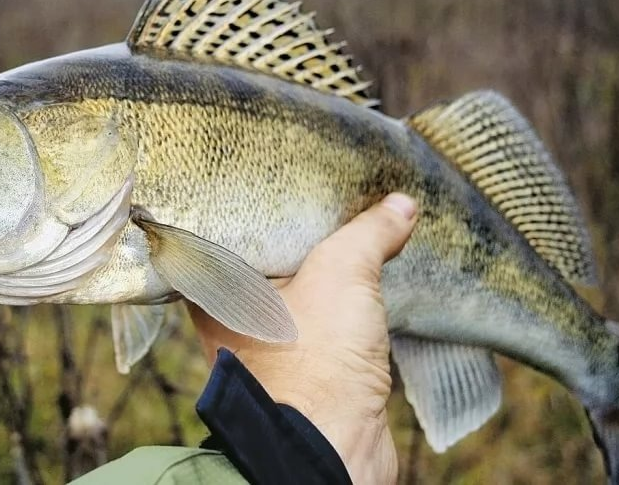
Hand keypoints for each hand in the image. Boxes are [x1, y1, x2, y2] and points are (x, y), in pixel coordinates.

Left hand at [188, 193, 417, 483]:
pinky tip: (369, 271)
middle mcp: (233, 311)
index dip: (257, 198)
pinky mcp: (304, 361)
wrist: (332, 447)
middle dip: (304, 227)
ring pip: (299, 284)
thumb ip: (368, 232)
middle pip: (269, 252)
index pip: (229, 225)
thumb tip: (399, 205)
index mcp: (218, 286)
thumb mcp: (342, 273)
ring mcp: (269, 338)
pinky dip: (344, 294)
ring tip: (359, 222)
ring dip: (330, 262)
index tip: (284, 171)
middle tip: (334, 191)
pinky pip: (322, 313)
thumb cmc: (314, 363)